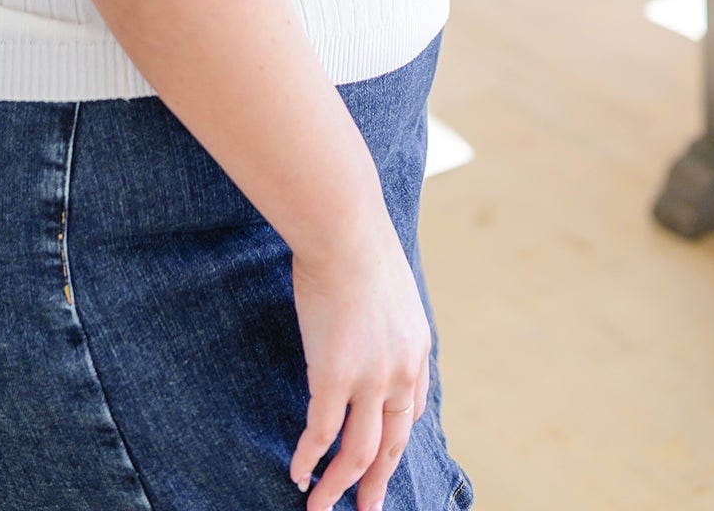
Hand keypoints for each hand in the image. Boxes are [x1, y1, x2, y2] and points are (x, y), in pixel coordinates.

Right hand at [288, 217, 431, 510]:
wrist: (345, 230)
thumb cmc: (357, 240)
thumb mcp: (389, 281)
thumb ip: (384, 309)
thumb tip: (365, 310)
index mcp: (416, 348)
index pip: (412, 409)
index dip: (397, 435)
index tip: (384, 455)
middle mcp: (399, 372)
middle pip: (392, 443)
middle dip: (378, 482)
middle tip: (368, 509)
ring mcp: (369, 378)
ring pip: (358, 451)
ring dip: (339, 486)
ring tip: (322, 509)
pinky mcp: (334, 376)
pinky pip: (321, 433)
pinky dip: (309, 459)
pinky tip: (297, 474)